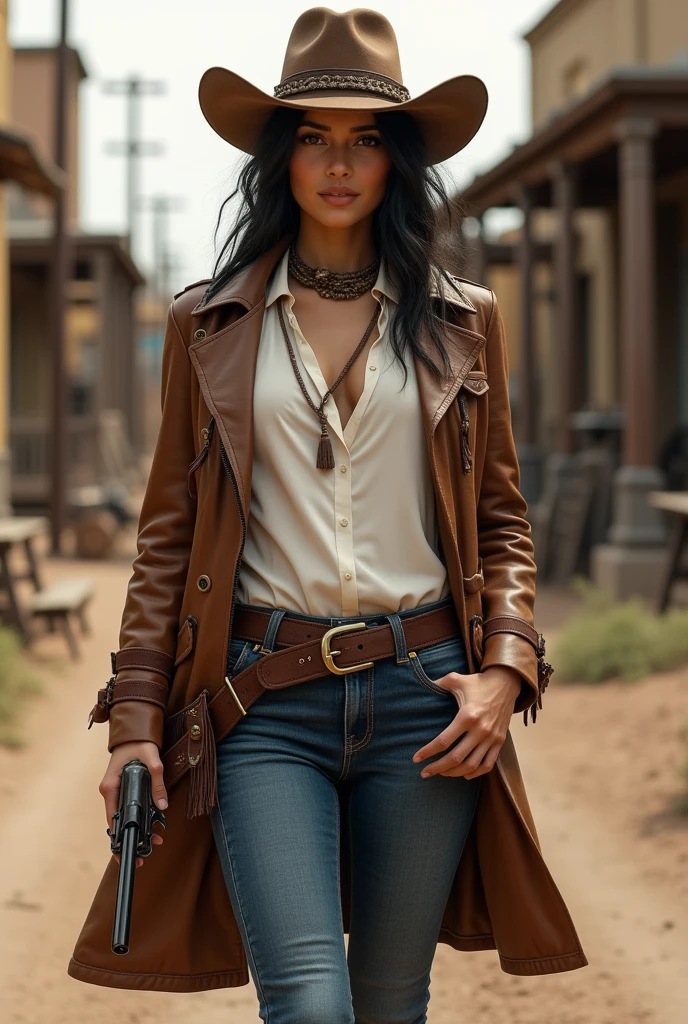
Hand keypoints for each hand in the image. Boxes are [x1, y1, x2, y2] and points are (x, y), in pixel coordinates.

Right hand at [99, 741, 166, 867]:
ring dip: (138, 829)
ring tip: (155, 841)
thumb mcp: (151, 758)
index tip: (127, 851)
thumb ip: (157, 781)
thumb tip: (162, 805)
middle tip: (145, 854)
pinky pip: (129, 808)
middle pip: (119, 821)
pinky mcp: (124, 789)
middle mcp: (110, 791)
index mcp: (110, 786)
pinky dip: (140, 818)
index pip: (113, 818)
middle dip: (131, 839)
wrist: (134, 731)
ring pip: (125, 816)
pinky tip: (153, 825)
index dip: (120, 836)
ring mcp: (116, 791)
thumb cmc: (138, 742)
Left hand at [412, 665, 521, 779]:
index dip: (427, 752)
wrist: (507, 683)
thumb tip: (421, 685)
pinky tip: (463, 774)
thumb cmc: (478, 682)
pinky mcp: (500, 741)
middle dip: (437, 768)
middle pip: (456, 758)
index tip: (416, 759)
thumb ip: (437, 684)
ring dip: (454, 773)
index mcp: (467, 716)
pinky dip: (475, 773)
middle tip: (424, 772)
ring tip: (441, 773)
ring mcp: (492, 738)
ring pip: (471, 765)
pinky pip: (488, 764)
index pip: (443, 741)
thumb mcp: (456, 679)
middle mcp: (480, 730)